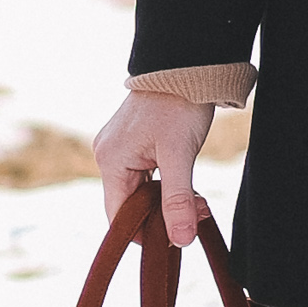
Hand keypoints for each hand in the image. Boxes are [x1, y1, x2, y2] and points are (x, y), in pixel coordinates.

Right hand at [92, 92, 213, 246]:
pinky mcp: (135, 142)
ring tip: (199, 202)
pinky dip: (166, 186)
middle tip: (198, 214)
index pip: (118, 216)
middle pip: (130, 205)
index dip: (145, 234)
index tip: (176, 239)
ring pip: (141, 191)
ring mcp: (120, 148)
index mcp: (111, 161)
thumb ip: (177, 200)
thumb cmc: (179, 105)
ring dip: (168, 201)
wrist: (186, 65)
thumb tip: (180, 241)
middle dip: (163, 216)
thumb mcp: (180, 155)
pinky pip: (146, 176)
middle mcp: (109, 155)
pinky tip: (189, 187)